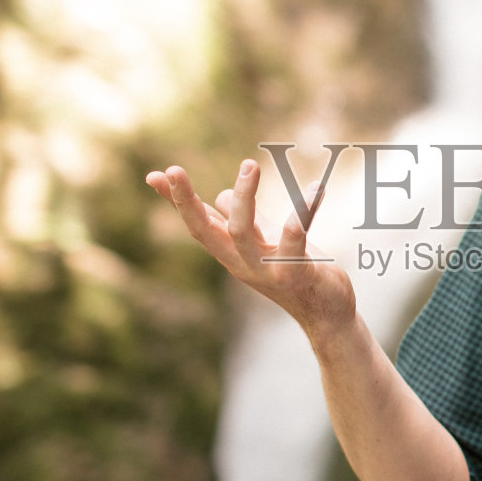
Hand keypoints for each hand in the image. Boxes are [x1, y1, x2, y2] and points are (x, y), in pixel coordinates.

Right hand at [146, 159, 356, 336]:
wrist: (328, 316)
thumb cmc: (296, 275)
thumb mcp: (264, 244)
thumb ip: (245, 221)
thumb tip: (219, 196)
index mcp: (233, 254)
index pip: (198, 224)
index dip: (176, 201)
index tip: (154, 176)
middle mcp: (242, 263)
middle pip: (205, 232)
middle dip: (186, 202)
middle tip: (174, 169)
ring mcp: (267, 271)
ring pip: (242, 233)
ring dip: (244, 197)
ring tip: (250, 164)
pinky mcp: (296, 274)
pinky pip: (294, 239)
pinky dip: (303, 212)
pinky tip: (315, 188)